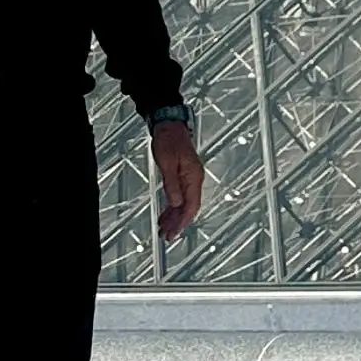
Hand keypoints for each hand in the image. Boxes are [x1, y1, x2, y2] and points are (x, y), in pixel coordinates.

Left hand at [151, 123, 204, 238]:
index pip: (191, 206)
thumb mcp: (167, 164)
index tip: (174, 233)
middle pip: (189, 207)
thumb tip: (175, 203)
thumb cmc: (169, 139)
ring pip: (184, 203)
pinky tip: (167, 213)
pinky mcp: (183, 175)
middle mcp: (194, 178)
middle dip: (179, 223)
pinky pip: (181, 195)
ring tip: (165, 228)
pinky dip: (173, 206)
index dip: (182, 222)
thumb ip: (172, 185)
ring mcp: (190, 177)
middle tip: (168, 236)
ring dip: (175, 217)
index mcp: (193, 176)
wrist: (169, 124)